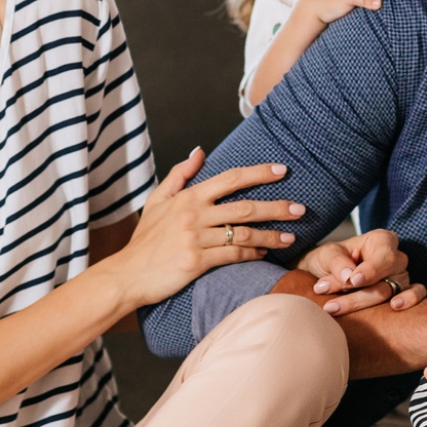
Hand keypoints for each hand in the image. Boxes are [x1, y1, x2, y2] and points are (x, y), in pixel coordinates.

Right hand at [93, 149, 302, 310]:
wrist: (126, 275)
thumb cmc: (144, 241)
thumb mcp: (156, 201)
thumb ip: (179, 175)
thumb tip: (200, 151)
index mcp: (188, 197)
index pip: (231, 178)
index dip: (259, 173)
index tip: (282, 171)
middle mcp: (194, 214)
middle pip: (245, 207)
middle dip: (276, 207)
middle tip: (300, 208)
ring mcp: (195, 238)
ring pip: (243, 233)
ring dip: (270, 235)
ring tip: (291, 237)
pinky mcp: (196, 262)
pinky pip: (233, 255)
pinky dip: (251, 255)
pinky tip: (264, 255)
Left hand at [297, 229, 426, 314]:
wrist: (324, 277)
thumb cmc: (329, 261)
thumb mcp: (327, 255)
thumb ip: (337, 263)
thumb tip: (349, 277)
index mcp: (381, 241)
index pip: (384, 255)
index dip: (371, 269)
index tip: (354, 280)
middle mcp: (395, 258)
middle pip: (388, 276)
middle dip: (358, 293)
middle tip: (331, 304)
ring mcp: (401, 277)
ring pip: (391, 292)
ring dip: (361, 302)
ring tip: (333, 308)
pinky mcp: (403, 293)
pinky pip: (417, 294)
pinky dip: (409, 300)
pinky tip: (395, 307)